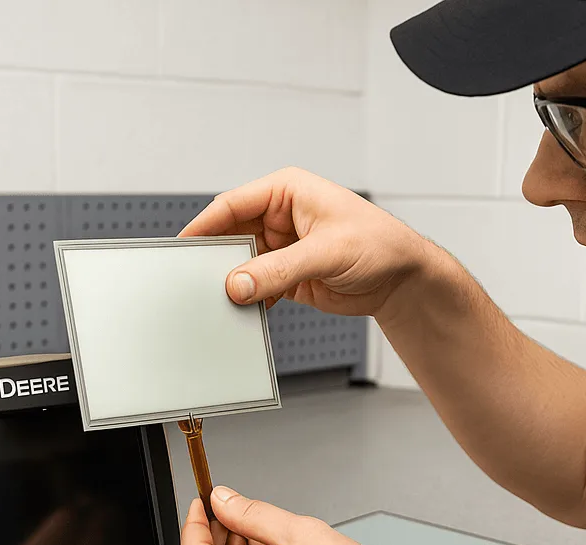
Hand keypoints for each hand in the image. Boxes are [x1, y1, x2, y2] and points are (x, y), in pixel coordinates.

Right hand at [178, 166, 431, 317]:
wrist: (402, 280)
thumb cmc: (379, 246)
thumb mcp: (326, 253)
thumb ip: (279, 270)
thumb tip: (237, 284)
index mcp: (286, 192)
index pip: (232, 205)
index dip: (204, 226)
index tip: (182, 247)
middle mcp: (280, 217)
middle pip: (231, 236)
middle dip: (216, 259)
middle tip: (197, 282)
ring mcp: (282, 248)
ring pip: (241, 265)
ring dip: (233, 283)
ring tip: (220, 301)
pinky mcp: (287, 277)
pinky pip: (256, 287)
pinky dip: (249, 300)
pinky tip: (245, 312)